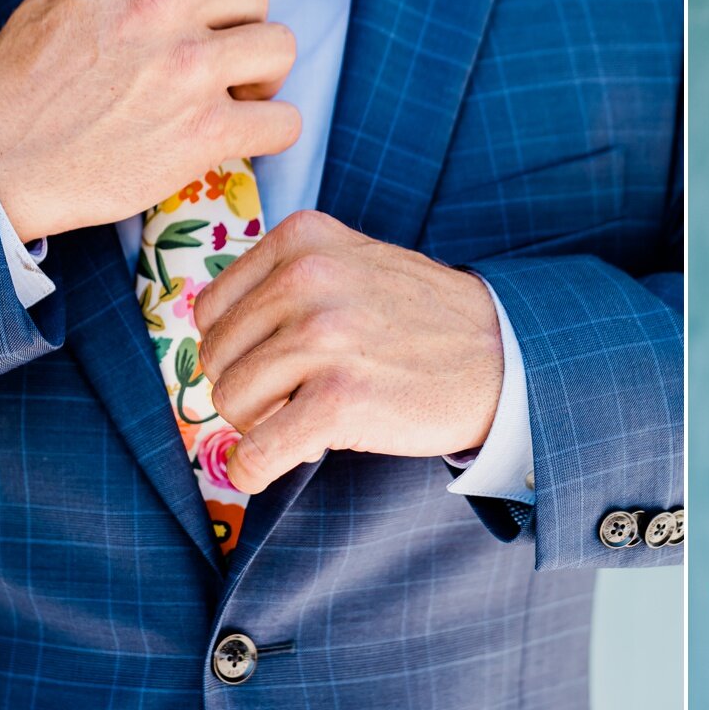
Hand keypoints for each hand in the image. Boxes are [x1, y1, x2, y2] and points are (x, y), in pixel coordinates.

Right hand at [0, 0, 299, 242]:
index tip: (208, 27)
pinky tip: (245, 139)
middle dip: (247, 33)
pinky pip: (283, 121)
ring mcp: (189, 66)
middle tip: (227, 69)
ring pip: (280, 49)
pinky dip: (273, 131)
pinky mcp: (206, 129)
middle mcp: (162, 4)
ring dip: (266, 78)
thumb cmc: (17, 86)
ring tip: (238, 101)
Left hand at [191, 209, 503, 492]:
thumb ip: (285, 279)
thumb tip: (206, 332)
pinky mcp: (338, 401)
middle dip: (248, 387)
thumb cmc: (422, 321)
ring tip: (307, 418)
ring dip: (259, 424)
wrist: (502, 358)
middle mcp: (306, 279)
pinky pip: (255, 451)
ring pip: (230, 402)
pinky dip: (253, 469)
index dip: (237, 348)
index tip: (276, 364)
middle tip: (297, 397)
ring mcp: (322, 339)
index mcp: (303, 239)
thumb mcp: (352, 264)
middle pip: (215, 357)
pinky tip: (267, 468)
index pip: (210, 308)